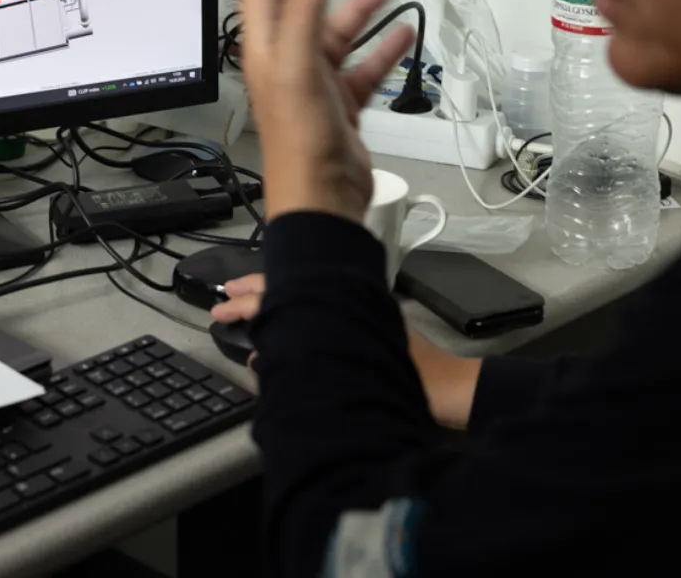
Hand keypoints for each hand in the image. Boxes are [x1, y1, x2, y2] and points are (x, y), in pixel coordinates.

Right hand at [212, 274, 482, 427]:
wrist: (458, 391)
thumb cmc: (419, 379)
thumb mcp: (360, 363)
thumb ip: (309, 358)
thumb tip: (262, 356)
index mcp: (344, 303)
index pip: (286, 294)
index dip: (249, 299)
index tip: (222, 306)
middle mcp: (348, 301)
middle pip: (292, 289)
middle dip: (253, 294)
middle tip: (222, 302)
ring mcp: (357, 314)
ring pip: (304, 297)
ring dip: (271, 301)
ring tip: (243, 304)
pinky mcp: (364, 329)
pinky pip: (318, 315)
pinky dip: (293, 316)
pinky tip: (283, 331)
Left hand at [238, 0, 414, 221]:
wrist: (323, 197)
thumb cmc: (299, 146)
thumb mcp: (298, 70)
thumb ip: (304, 17)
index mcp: (266, 52)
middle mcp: (287, 64)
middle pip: (303, 6)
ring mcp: (315, 83)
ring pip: (338, 33)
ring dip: (360, 8)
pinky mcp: (341, 103)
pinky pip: (363, 66)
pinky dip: (382, 48)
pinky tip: (401, 33)